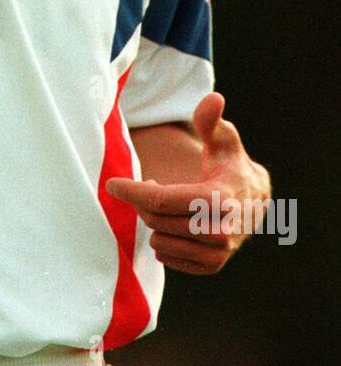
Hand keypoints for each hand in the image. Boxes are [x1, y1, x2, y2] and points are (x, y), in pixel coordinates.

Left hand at [105, 92, 271, 273]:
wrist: (253, 200)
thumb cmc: (230, 165)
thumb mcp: (223, 140)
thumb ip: (211, 121)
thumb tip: (212, 99)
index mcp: (221, 199)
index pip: (161, 200)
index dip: (132, 190)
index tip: (112, 184)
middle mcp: (223, 231)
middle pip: (157, 220)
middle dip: (145, 202)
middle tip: (149, 187)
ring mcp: (219, 253)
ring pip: (160, 241)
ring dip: (155, 222)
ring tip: (166, 205)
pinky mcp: (212, 266)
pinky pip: (167, 258)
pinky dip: (163, 241)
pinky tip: (172, 225)